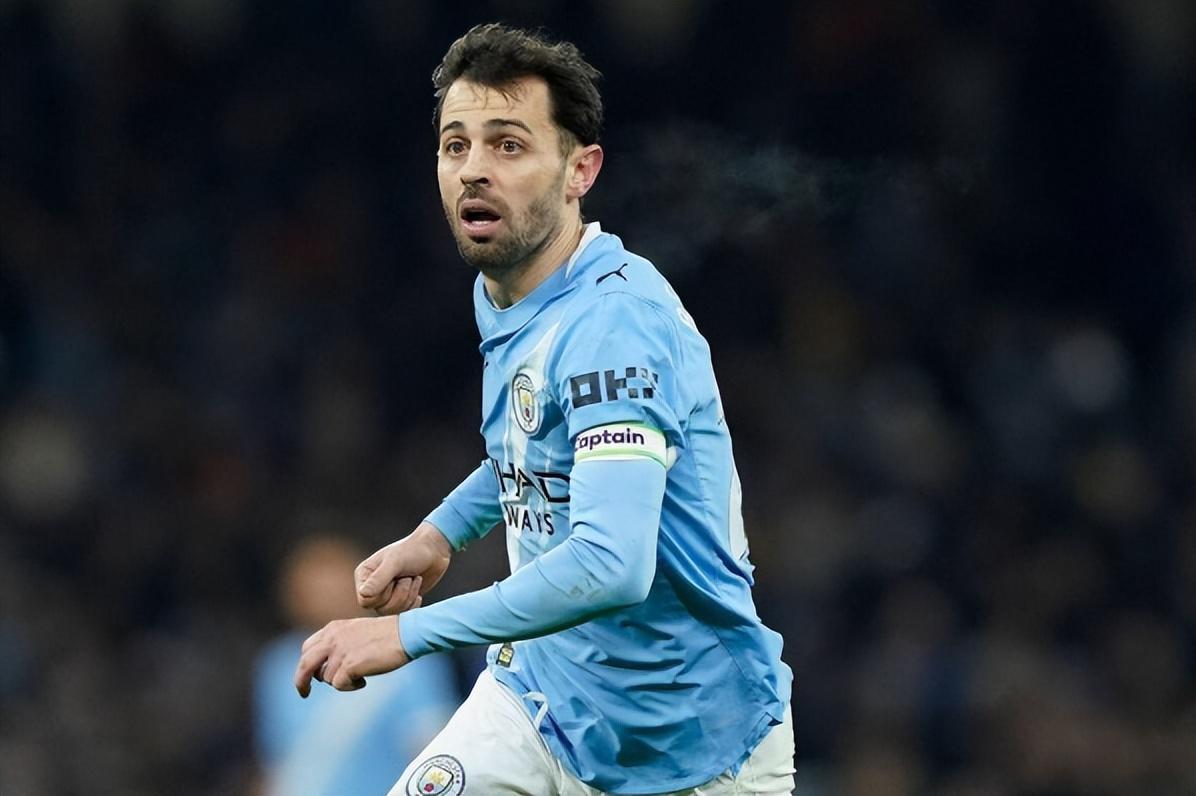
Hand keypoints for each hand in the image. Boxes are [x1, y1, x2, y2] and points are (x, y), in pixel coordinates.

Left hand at [293, 615, 410, 697]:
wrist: (406, 633)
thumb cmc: (387, 635)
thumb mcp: (356, 632)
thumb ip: (339, 644)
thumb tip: (326, 668)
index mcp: (332, 628)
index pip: (307, 648)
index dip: (306, 664)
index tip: (308, 676)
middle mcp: (332, 638)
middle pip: (304, 664)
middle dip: (301, 682)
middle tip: (304, 693)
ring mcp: (339, 651)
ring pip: (326, 678)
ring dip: (341, 682)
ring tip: (360, 676)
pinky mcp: (349, 665)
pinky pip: (339, 685)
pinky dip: (351, 687)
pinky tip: (364, 680)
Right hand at [356, 522, 452, 613]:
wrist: (434, 551)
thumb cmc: (413, 551)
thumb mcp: (395, 562)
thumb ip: (379, 578)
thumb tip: (363, 594)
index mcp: (364, 575)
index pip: (365, 600)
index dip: (383, 594)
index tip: (395, 578)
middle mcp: (372, 587)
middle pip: (380, 609)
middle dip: (400, 594)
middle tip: (408, 577)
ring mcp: (386, 595)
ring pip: (392, 612)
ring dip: (408, 596)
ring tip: (414, 579)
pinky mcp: (400, 601)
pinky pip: (403, 614)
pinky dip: (414, 602)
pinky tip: (417, 586)